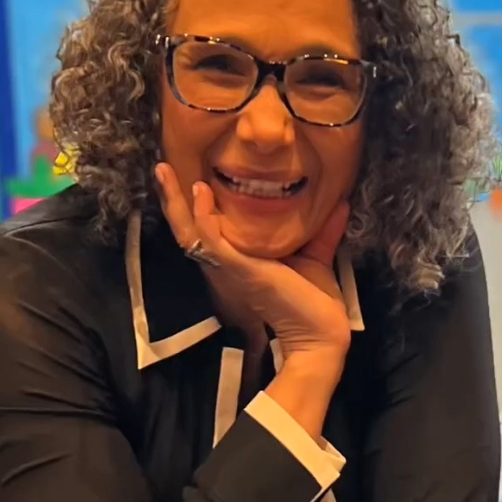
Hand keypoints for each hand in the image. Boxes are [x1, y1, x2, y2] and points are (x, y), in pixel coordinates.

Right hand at [153, 163, 351, 359]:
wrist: (322, 334)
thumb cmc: (315, 301)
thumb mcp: (315, 255)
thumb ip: (322, 230)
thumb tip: (340, 201)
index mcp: (239, 260)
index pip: (206, 230)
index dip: (191, 205)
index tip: (186, 174)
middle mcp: (228, 263)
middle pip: (187, 229)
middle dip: (172, 199)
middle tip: (161, 167)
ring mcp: (231, 267)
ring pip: (189, 233)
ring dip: (175, 201)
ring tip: (165, 170)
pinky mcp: (241, 270)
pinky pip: (212, 241)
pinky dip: (204, 216)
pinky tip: (200, 191)